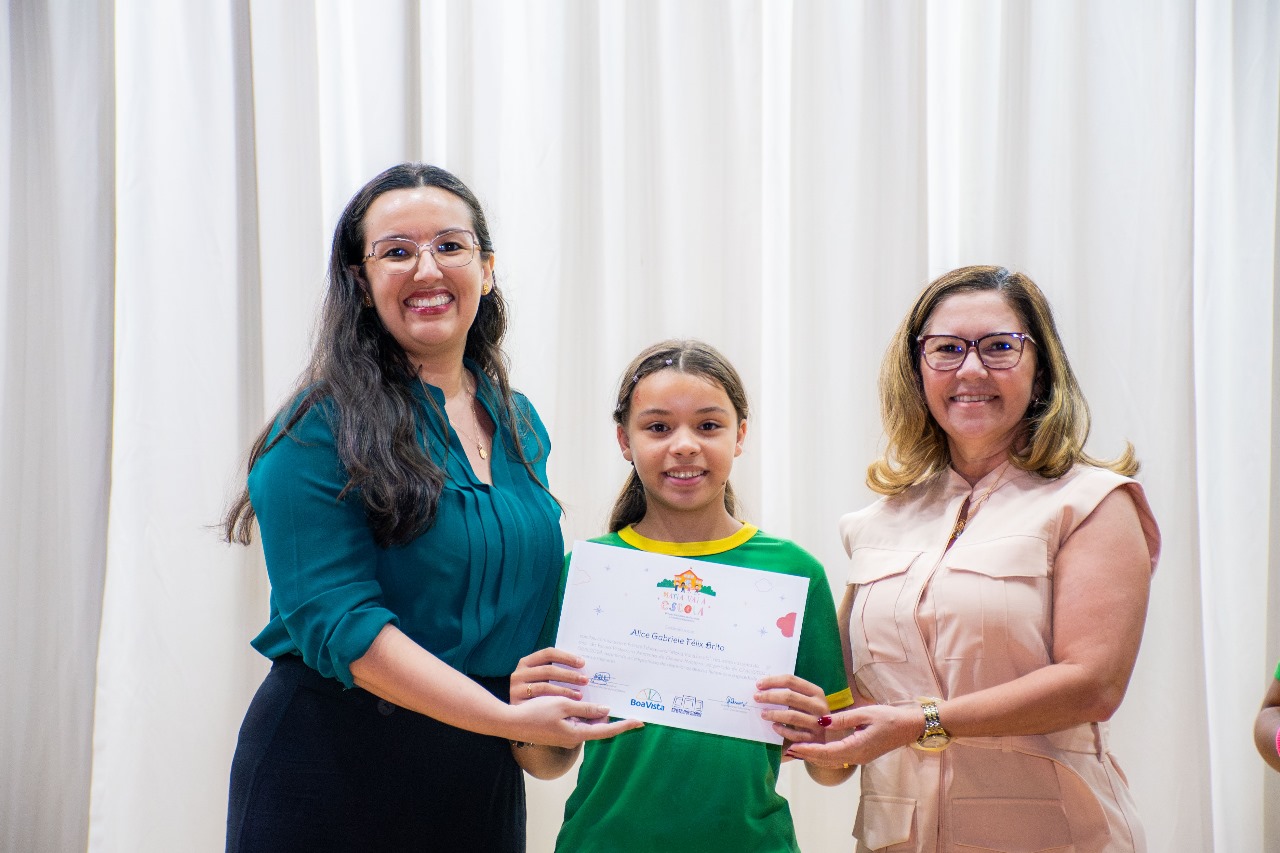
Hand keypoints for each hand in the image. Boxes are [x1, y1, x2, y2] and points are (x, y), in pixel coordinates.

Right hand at [506, 694, 642, 748]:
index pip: (607, 731)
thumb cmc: (536, 713)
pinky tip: (584, 698)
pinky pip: (576, 720)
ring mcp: (566, 735)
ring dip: (595, 711)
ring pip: (587, 722)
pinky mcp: (559, 730)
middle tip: (623, 702)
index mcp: (577, 734)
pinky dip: (582, 711)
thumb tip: (605, 711)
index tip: (639, 721)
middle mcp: (574, 737)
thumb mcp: (563, 705)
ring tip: (605, 695)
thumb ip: (586, 709)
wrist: (511, 723)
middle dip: (609, 715)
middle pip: (598, 727)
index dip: (624, 726)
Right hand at [510, 647, 587, 704]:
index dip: (566, 657)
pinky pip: (540, 701)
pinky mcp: (518, 704)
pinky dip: (556, 702)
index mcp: (526, 662)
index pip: (548, 653)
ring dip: (565, 690)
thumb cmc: (534, 693)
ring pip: (545, 686)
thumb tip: (581, 665)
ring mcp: (516, 689)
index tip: (582, 663)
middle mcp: (519, 674)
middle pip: (548, 670)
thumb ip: (556, 670)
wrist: (512, 716)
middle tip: (585, 680)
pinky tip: (568, 704)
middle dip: (569, 675)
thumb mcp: (541, 678)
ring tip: (580, 694)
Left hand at [755, 673, 831, 744]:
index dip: (773, 681)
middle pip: (790, 697)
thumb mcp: (806, 701)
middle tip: (756, 698)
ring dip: (774, 714)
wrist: (827, 739)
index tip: (759, 684)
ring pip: (792, 716)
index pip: (792, 681)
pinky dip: (782, 730)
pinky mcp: (814, 739)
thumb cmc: (809, 715)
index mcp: (816, 692)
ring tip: (763, 714)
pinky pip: (795, 734)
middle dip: (770, 696)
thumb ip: (791, 694)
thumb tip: (763, 687)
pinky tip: (774, 727)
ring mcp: (818, 724)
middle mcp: (819, 706)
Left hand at [784, 703, 919, 767]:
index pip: (827, 752)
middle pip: (825, 759)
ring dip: (812, 756)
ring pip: (830, 761)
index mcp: (856, 748)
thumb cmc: (890, 718)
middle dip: (806, 755)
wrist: (910, 727)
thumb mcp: (866, 714)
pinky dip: (822, 755)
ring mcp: (858, 757)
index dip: (808, 750)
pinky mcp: (859, 755)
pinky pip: (836, 758)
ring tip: (794, 750)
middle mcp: (855, 756)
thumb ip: (843, 718)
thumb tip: (822, 720)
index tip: (792, 747)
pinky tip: (813, 749)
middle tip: (786, 750)